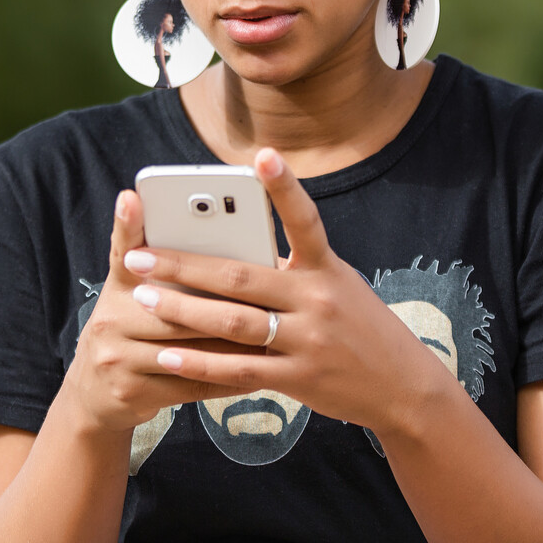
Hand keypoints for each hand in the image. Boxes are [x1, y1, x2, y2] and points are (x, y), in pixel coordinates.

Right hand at [61, 187, 259, 435]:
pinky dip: (226, 377)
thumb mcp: (135, 296)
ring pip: (187, 346)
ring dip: (232, 342)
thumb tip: (223, 244)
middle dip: (220, 300)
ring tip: (272, 333)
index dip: (127, 223)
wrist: (95, 395)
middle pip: (171, 303)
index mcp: (118, 286)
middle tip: (265, 291)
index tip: (133, 197)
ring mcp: (118, 357)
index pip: (122, 248)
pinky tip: (257, 371)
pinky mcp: (132, 392)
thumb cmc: (132, 332)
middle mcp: (110, 317)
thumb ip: (167, 271)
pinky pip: (191, 384)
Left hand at [123, 148, 447, 433]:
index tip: (261, 155)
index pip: (305, 219)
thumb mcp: (337, 284)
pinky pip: (238, 371)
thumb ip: (292, 267)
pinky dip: (199, 363)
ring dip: (181, 310)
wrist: (404, 387)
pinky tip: (167, 355)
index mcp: (326, 268)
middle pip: (240, 278)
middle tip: (138, 255)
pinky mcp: (298, 378)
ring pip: (232, 323)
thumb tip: (234, 248)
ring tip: (142, 298)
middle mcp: (317, 300)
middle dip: (183, 264)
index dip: (284, 187)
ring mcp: (307, 341)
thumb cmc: (360, 325)